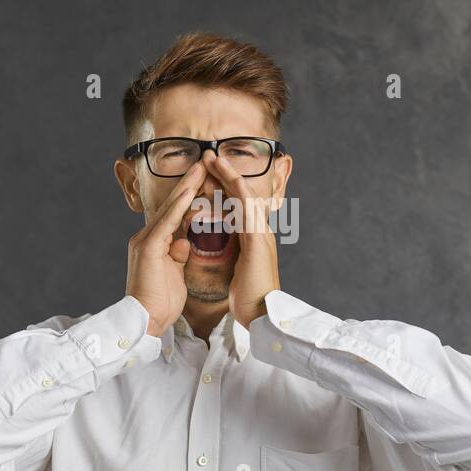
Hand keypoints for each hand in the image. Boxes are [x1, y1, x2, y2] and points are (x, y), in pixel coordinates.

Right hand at [125, 161, 206, 337]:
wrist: (146, 321)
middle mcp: (147, 238)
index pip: (176, 216)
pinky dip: (179, 206)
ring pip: (170, 209)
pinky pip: (167, 222)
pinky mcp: (148, 248)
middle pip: (172, 206)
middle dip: (188, 185)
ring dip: (186, 188)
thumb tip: (184, 242)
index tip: (205, 183)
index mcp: (155, 244)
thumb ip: (178, 255)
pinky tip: (190, 192)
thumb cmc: (161, 303)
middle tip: (203, 164)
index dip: (190, 199)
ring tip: (199, 169)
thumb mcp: (174, 273)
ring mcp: (146, 241)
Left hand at [202, 150, 279, 329]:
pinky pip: (246, 209)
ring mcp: (261, 234)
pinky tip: (226, 178)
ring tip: (213, 158)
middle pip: (242, 194)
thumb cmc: (249, 298)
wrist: (261, 315)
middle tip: (209, 155)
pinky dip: (235, 191)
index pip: (237, 205)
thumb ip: (237, 253)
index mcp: (253, 239)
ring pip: (244, 195)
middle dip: (225, 173)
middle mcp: (259, 232)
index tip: (209, 173)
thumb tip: (231, 246)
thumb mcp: (240, 270)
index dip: (224, 187)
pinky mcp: (257, 241)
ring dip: (228, 174)